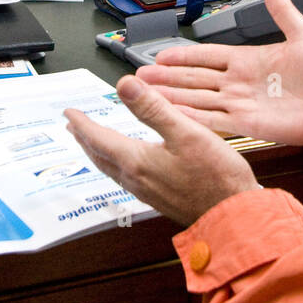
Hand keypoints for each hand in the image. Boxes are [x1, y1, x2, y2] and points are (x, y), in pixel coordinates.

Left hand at [65, 75, 259, 225]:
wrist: (233, 217)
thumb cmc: (216, 178)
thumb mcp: (186, 132)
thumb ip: (153, 108)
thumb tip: (124, 85)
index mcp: (137, 161)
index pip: (99, 138)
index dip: (82, 124)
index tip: (69, 113)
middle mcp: (137, 179)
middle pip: (100, 156)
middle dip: (84, 139)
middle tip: (73, 127)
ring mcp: (147, 192)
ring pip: (112, 169)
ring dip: (98, 153)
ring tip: (93, 142)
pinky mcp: (160, 199)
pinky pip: (127, 179)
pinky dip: (117, 164)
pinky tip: (127, 163)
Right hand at [136, 0, 302, 161]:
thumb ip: (283, 11)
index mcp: (249, 61)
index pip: (208, 56)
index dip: (184, 56)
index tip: (161, 55)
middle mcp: (240, 83)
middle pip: (195, 79)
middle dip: (167, 78)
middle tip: (141, 76)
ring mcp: (241, 104)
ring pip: (197, 99)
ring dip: (171, 98)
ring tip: (146, 96)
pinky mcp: (247, 125)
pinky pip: (213, 121)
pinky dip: (192, 119)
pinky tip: (172, 115)